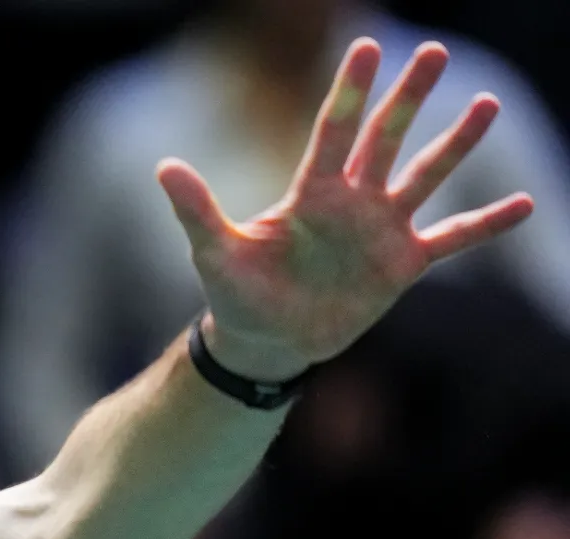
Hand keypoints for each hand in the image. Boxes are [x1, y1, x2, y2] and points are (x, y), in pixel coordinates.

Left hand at [157, 38, 534, 380]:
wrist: (266, 340)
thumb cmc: (237, 294)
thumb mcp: (214, 252)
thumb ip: (196, 210)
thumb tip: (164, 166)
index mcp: (310, 193)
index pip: (334, 131)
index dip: (351, 92)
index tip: (367, 46)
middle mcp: (351, 201)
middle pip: (386, 138)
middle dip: (409, 97)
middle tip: (434, 51)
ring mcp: (381, 229)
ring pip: (426, 176)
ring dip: (456, 143)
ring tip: (485, 103)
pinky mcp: (403, 264)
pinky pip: (453, 238)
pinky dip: (486, 224)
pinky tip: (525, 205)